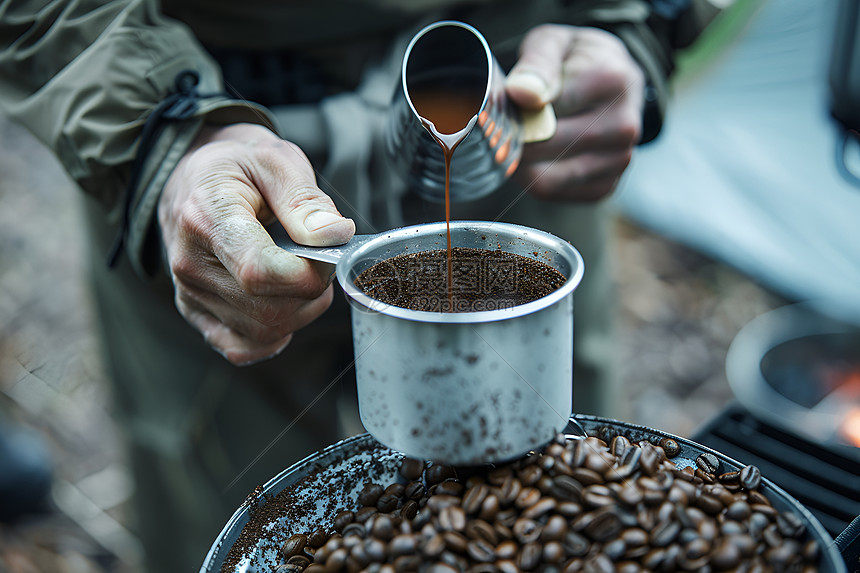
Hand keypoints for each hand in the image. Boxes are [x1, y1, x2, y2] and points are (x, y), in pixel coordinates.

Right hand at [158, 123, 354, 365]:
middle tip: (318, 257)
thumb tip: (335, 236)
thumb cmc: (238, 166)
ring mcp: (189, 292)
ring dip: (299, 310)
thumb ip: (306, 201)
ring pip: (263, 330)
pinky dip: (272, 337)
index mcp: (207, 217)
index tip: (327, 250)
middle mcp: (191, 263)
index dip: (307, 272)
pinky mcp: (194, 310)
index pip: (259, 272)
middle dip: (311, 289)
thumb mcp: (276, 161)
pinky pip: (239, 347)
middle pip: (268, 309)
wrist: (193, 175)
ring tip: (300, 271)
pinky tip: (283, 307)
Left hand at [506, 25, 644, 201]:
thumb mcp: (553, 43)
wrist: (612, 81)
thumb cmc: (575, 61)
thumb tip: (523, 93)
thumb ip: (536, 63)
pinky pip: (555, 194)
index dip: (514, 114)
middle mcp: (624, 126)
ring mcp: (619, 160)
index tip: (504, 108)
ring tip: (519, 140)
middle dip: (514, 140)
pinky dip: (535, 179)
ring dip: (520, 164)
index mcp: (613, 82)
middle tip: (504, 126)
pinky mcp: (606, 186)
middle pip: (545, 148)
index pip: (547, 112)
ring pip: (547, 179)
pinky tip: (537, 157)